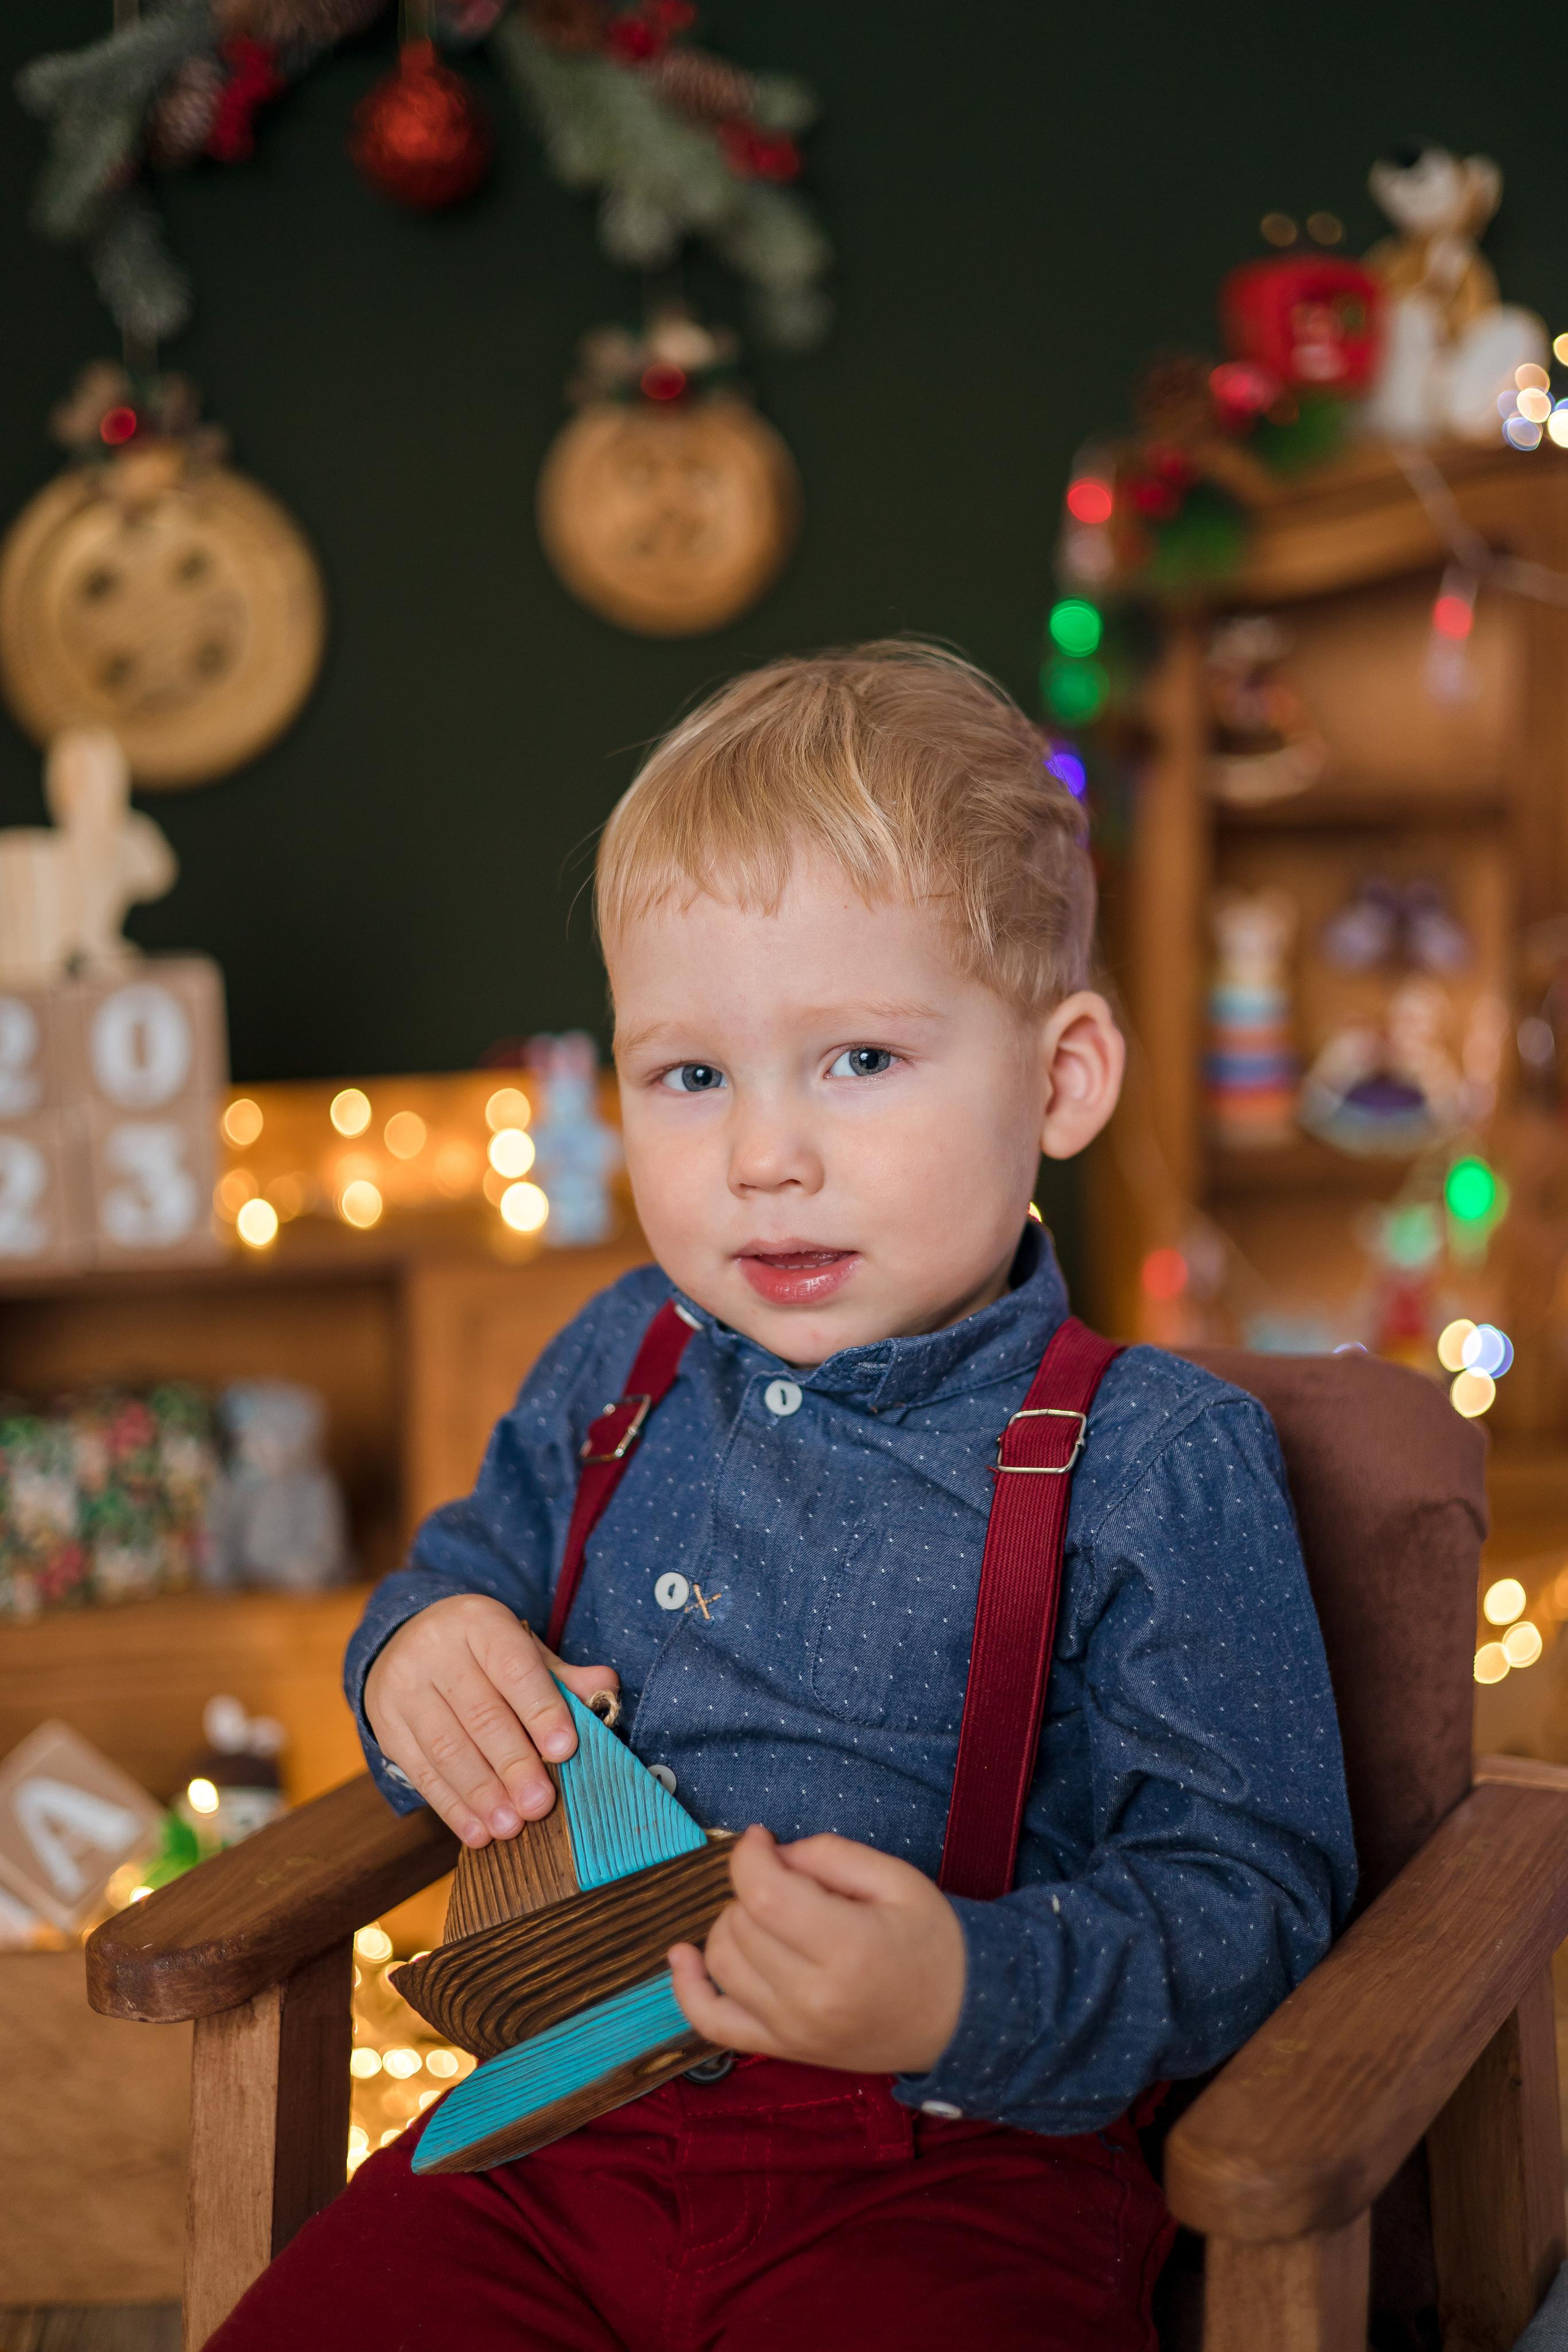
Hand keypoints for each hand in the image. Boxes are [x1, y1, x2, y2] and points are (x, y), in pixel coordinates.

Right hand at [364, 1594, 617, 1847]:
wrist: (406, 1639)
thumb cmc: (482, 1652)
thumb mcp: (521, 1649)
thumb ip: (562, 1676)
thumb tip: (606, 1689)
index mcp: (479, 1623)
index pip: (513, 1667)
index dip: (540, 1709)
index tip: (564, 1750)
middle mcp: (436, 1650)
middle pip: (480, 1714)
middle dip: (513, 1764)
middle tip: (540, 1805)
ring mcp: (404, 1687)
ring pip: (446, 1747)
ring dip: (481, 1794)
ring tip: (511, 1826)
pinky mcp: (387, 1724)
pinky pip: (419, 1770)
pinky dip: (451, 1806)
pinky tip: (476, 1831)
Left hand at [668, 1826, 965, 2074]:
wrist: (959, 2019)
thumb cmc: (930, 1942)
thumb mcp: (896, 1879)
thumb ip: (829, 1855)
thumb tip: (770, 1854)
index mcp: (846, 1948)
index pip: (762, 1893)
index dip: (749, 1855)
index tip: (762, 1838)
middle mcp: (811, 1997)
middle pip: (740, 1924)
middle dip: (753, 1887)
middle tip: (791, 1881)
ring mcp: (791, 2031)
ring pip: (721, 1961)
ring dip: (732, 1923)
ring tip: (770, 1914)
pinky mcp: (782, 2049)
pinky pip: (711, 2023)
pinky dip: (687, 1988)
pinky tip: (682, 1956)